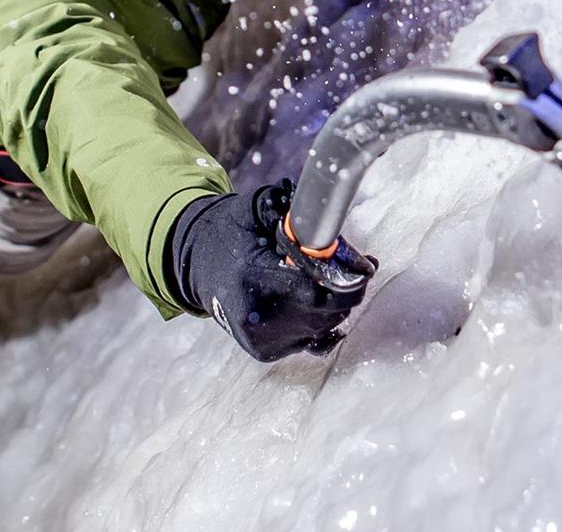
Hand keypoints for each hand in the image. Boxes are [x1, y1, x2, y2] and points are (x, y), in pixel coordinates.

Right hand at [167, 183, 377, 361]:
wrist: (196, 263)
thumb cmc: (232, 232)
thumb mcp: (256, 209)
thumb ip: (292, 214)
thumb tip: (328, 220)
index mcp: (253, 278)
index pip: (318, 293)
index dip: (350, 282)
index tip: (366, 265)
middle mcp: (256, 317)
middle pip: (326, 313)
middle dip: (345, 291)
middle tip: (351, 270)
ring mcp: (259, 339)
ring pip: (322, 328)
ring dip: (334, 306)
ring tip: (327, 282)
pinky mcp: (263, 351)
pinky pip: (310, 341)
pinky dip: (320, 322)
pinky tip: (315, 302)